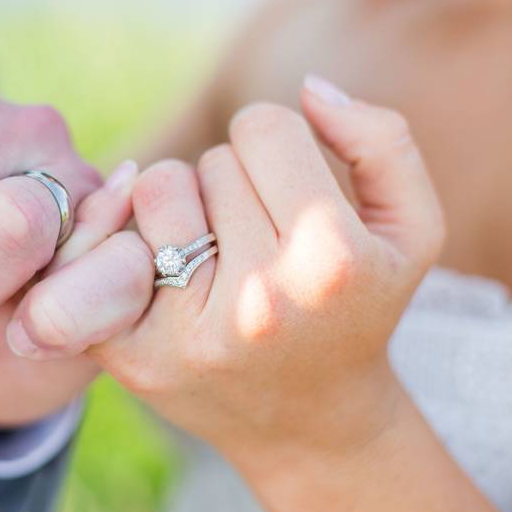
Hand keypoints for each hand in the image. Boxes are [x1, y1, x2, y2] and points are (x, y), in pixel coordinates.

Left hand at [72, 79, 444, 461]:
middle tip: (253, 232)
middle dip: (232, 183)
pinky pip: (100, 247)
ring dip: (181, 204)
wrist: (308, 423)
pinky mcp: (134, 356)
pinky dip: (124, 238)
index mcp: (333, 260)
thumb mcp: (411, 230)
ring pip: (154, 189)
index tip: (284, 185)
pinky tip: (158, 265)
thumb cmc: (360, 310)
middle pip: (209, 161)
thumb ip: (383, 141)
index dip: (275, 146)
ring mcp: (191, 333)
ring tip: (212, 245)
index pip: (263, 126)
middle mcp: (260, 299)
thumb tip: (310, 88)